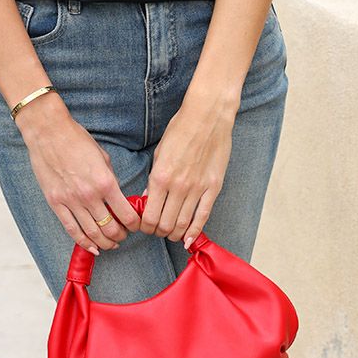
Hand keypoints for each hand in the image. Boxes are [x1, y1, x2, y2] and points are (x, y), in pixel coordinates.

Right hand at [16, 99, 139, 252]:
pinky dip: (84, 243)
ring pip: (92, 234)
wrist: (48, 132)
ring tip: (110, 243)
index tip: (135, 225)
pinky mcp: (56, 203)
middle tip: (123, 235)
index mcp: (105, 182)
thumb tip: (117, 197)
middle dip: (120, 236)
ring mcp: (71, 201)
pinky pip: (72, 230)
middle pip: (110, 229)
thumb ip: (111, 179)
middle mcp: (89, 195)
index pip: (127, 215)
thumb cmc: (76, 140)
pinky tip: (93, 248)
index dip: (134, 224)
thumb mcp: (103, 157)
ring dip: (105, 242)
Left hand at [141, 96, 235, 248]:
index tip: (144, 226)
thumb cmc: (180, 131)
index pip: (150, 214)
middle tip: (156, 230)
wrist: (207, 117)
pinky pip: (203, 215)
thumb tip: (148, 200)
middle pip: (166, 223)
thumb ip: (153, 180)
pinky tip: (189, 240)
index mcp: (160, 176)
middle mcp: (178, 186)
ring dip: (175, 233)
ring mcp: (198, 188)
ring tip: (170, 234)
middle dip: (158, 231)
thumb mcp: (159, 153)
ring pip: (184, 223)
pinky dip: (195, 231)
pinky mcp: (213, 188)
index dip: (145, 226)